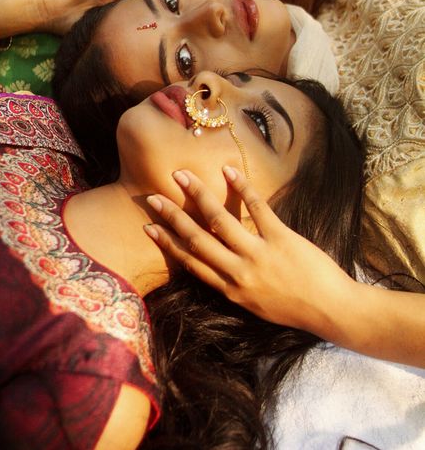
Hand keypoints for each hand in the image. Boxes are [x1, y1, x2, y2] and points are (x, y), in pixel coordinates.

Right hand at [145, 166, 353, 338]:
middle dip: (173, 217)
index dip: (168, 243)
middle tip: (153, 198)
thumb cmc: (295, 308)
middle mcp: (239, 272)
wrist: (331, 310)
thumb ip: (234, 284)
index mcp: (231, 290)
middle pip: (197, 239)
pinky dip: (243, 188)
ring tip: (182, 176)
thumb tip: (216, 263)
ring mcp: (258, 254)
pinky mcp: (281, 238)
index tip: (149, 228)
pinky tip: (229, 171)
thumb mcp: (255, 304)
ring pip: (220, 220)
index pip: (191, 263)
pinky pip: (258, 208)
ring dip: (198, 195)